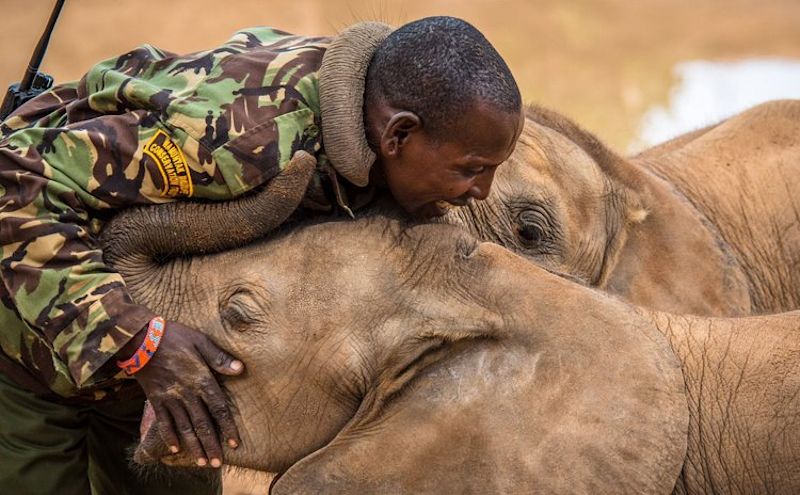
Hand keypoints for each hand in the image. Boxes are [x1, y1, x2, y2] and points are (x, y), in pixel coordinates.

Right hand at [132, 320, 243, 467]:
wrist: (141, 338)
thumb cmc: (174, 336)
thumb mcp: (201, 341)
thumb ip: (219, 358)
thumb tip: (241, 369)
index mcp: (201, 380)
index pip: (219, 408)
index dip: (228, 426)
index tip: (235, 442)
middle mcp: (187, 393)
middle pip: (202, 424)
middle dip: (211, 445)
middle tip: (218, 463)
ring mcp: (170, 398)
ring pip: (184, 427)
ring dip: (193, 446)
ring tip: (202, 462)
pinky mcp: (155, 399)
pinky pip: (163, 422)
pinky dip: (169, 436)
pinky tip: (175, 449)